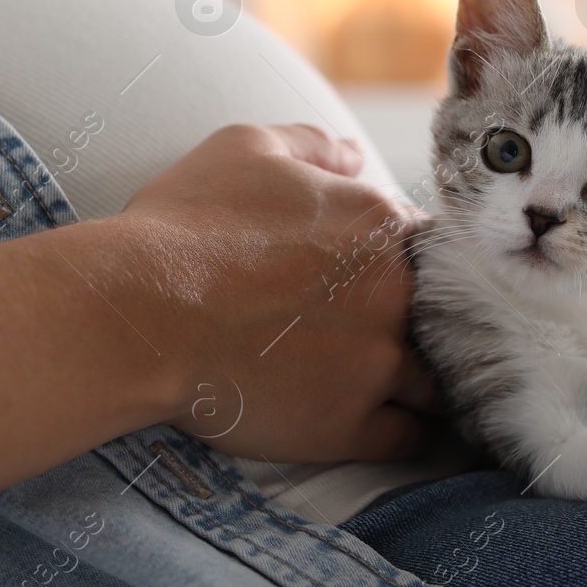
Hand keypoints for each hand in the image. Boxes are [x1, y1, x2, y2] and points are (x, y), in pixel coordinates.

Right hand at [0, 124, 434, 515]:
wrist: (138, 311)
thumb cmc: (184, 227)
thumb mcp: (246, 150)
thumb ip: (312, 148)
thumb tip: (352, 155)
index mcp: (381, 226)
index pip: (438, 249)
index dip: (418, 268)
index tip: (393, 283)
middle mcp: (396, 294)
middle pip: (447, 317)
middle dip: (427, 326)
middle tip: (394, 336)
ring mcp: (377, 363)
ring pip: (436, 380)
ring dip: (424, 382)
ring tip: (398, 385)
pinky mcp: (349, 425)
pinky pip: (408, 438)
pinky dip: (404, 432)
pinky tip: (385, 423)